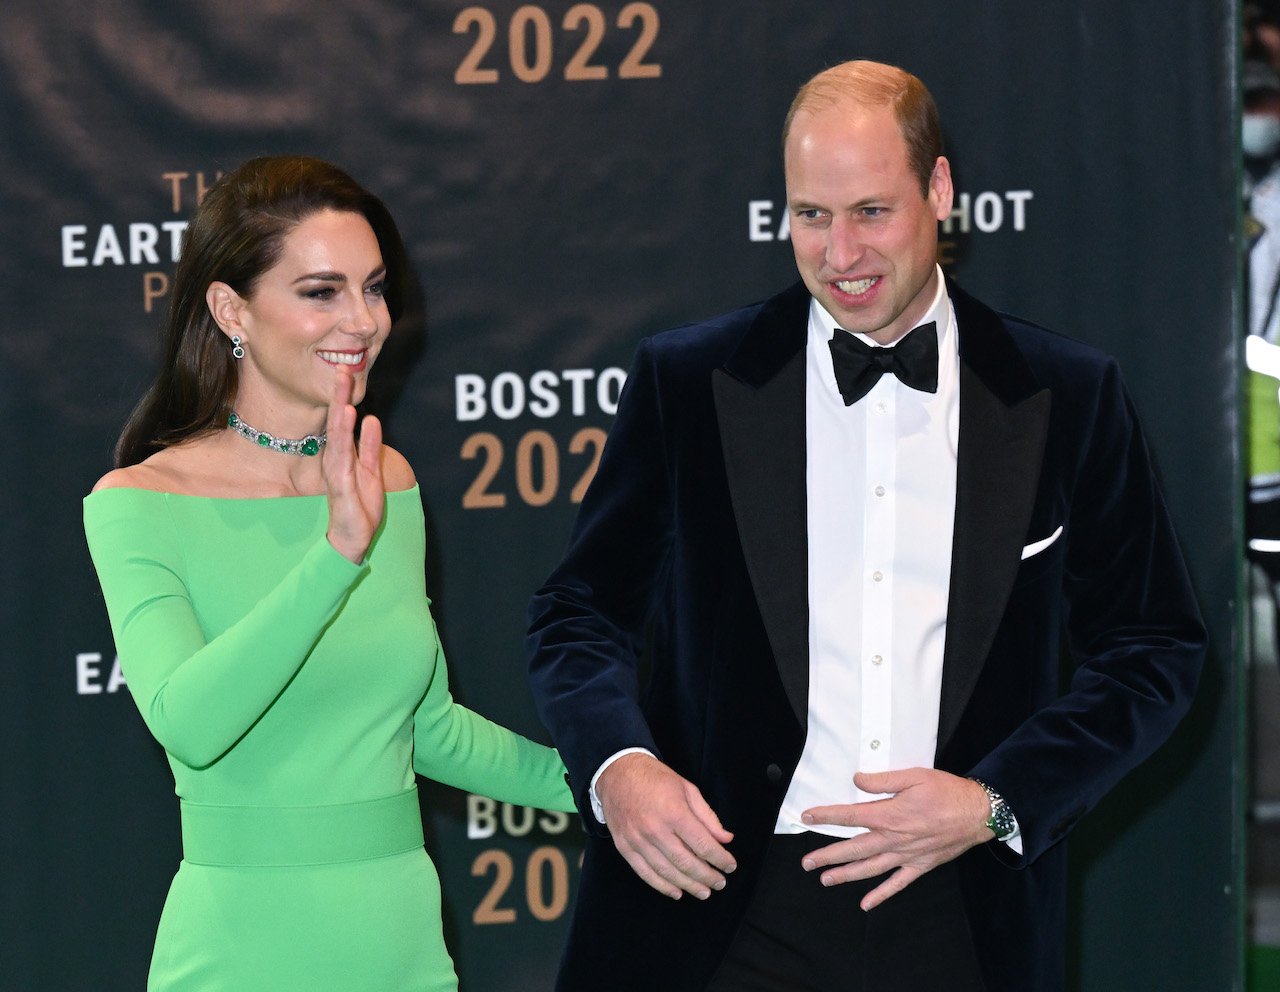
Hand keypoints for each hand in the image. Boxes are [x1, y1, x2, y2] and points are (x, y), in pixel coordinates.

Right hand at [322, 367, 384, 562]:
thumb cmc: (359, 505)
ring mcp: (337, 471)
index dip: (343, 398)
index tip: (346, 373)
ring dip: (340, 411)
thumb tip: (372, 420)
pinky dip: (347, 436)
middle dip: (338, 396)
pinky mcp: (342, 483)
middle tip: (341, 370)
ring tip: (343, 389)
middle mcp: (335, 459)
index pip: (341, 421)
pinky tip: (349, 418)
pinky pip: (344, 456)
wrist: (353, 537)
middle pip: (336, 422)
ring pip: (337, 435)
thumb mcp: (371, 470)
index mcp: (342, 455)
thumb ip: (371, 446)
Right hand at [596, 752, 735, 900]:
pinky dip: (662, 886)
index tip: (730, 866)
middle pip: (686, 862)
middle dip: (707, 876)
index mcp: (674, 812)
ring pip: (667, 872)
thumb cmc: (655, 778)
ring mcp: (638, 840)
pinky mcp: (625, 847)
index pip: (703, 844)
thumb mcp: (687, 789)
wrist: (617, 773)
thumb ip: (707, 816)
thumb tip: (725, 839)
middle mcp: (655, 830)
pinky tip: (677, 892)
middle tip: (720, 883)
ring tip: (704, 892)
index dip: (720, 859)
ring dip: (688, 885)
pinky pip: (645, 873)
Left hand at [799, 768, 991, 910]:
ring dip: (846, 875)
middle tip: (807, 863)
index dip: (826, 816)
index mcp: (889, 815)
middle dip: (828, 855)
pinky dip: (881, 895)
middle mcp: (894, 839)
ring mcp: (906, 855)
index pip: (849, 816)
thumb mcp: (913, 776)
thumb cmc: (946, 792)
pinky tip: (866, 903)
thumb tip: (856, 780)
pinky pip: (897, 884)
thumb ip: (882, 781)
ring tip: (826, 879)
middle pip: (854, 848)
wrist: (978, 813)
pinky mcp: (920, 865)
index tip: (807, 817)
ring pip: (870, 868)